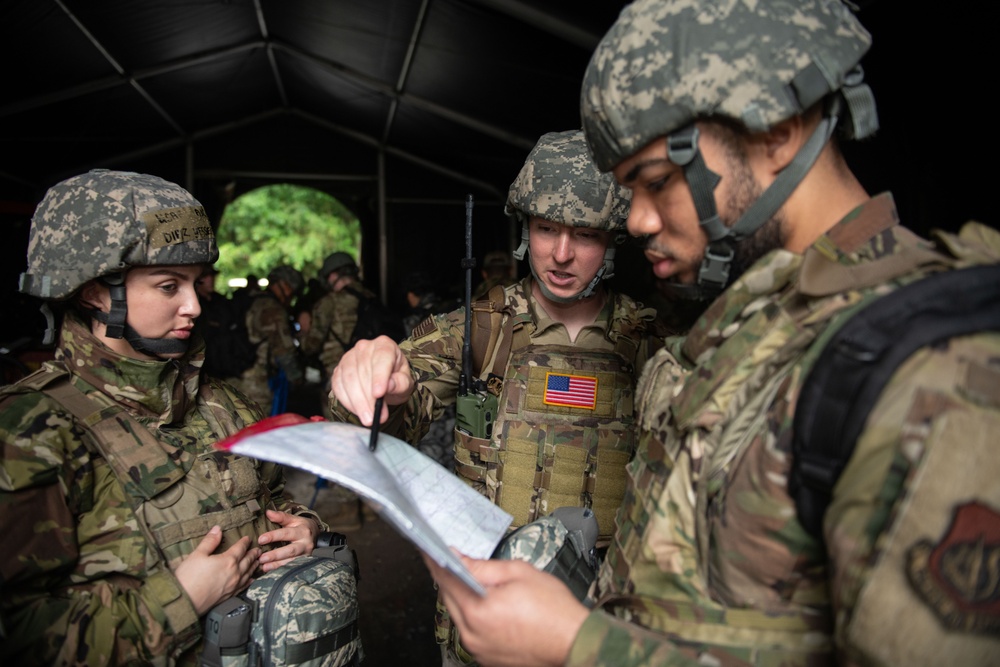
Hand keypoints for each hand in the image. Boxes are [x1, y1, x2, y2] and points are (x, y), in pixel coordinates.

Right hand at [174, 525, 259, 615]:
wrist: (185, 602)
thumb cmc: (189, 577)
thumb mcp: (197, 555)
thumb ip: (209, 541)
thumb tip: (218, 529)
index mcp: (228, 561)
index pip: (240, 548)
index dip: (244, 542)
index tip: (248, 538)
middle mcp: (234, 573)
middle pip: (247, 561)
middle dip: (253, 554)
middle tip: (258, 550)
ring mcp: (233, 585)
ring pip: (248, 573)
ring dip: (253, 566)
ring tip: (258, 561)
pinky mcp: (229, 595)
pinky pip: (243, 586)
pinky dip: (249, 580)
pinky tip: (251, 579)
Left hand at [257, 510, 319, 571]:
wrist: (318, 538)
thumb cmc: (303, 527)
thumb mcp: (295, 520)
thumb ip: (281, 517)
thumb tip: (268, 512)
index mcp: (302, 531)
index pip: (286, 533)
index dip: (273, 536)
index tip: (260, 539)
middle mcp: (305, 544)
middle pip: (290, 550)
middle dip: (276, 555)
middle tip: (262, 558)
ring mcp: (305, 555)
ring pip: (291, 561)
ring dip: (277, 565)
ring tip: (264, 566)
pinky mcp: (303, 563)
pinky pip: (291, 567)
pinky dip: (280, 569)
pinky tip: (269, 570)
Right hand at [329, 335, 414, 424]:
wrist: (385, 380)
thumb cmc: (396, 378)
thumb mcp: (406, 382)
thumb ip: (400, 383)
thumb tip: (390, 385)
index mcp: (384, 345)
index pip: (381, 359)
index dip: (379, 377)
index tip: (379, 394)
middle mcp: (364, 348)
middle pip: (362, 372)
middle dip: (368, 398)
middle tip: (375, 416)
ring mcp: (348, 358)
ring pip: (348, 380)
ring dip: (357, 402)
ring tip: (368, 418)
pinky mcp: (338, 371)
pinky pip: (338, 386)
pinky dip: (347, 402)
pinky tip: (358, 411)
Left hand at [423, 553, 589, 666]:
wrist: (574, 642)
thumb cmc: (554, 611)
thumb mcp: (519, 573)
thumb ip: (484, 566)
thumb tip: (460, 558)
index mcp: (477, 611)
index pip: (445, 579)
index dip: (435, 560)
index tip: (429, 548)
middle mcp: (473, 634)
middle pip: (448, 598)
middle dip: (447, 577)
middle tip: (448, 559)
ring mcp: (478, 649)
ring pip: (458, 616)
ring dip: (460, 596)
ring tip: (470, 579)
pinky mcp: (486, 657)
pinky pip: (470, 631)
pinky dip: (473, 615)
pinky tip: (485, 603)